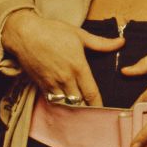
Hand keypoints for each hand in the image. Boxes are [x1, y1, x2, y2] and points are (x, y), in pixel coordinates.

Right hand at [2, 9, 123, 106]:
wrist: (25, 34)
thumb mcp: (80, 34)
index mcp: (78, 66)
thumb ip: (101, 43)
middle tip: (94, 115)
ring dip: (73, 109)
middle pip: (79, 102)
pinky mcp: (41, 85)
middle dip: (86, 110)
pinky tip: (64, 106)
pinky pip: (52, 101)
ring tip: (80, 114)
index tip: (104, 112)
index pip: (91, 93)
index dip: (98, 105)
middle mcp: (66, 78)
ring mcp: (52, 83)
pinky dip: (59, 105)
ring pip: (66, 104)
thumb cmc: (53, 31)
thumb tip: (121, 43)